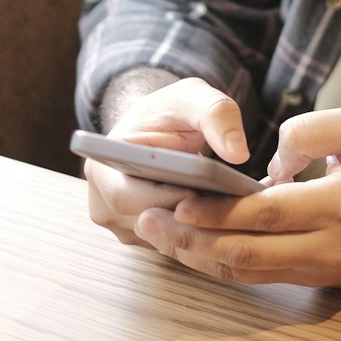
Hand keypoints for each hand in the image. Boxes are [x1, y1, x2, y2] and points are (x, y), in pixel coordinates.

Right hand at [84, 76, 249, 245]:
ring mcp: (122, 225)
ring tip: (230, 208)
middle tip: (228, 203)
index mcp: (101, 167)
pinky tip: (223, 215)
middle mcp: (104, 204)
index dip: (163, 198)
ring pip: (162, 239)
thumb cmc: (171, 111)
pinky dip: (197, 231)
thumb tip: (238, 153)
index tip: (198, 191)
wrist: (162, 124)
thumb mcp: (195, 98)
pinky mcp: (144, 236)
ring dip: (195, 227)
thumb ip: (217, 115)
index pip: (126, 197)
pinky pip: (172, 242)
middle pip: (146, 224)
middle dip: (187, 215)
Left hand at [134, 107, 340, 288]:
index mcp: (339, 205)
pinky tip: (191, 247)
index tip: (180, 200)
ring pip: (245, 273)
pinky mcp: (309, 281)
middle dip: (193, 240)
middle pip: (246, 253)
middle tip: (150, 221)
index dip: (220, 213)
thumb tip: (266, 163)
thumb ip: (310, 130)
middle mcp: (325, 247)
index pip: (267, 215)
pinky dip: (219, 264)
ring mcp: (316, 270)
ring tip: (158, 236)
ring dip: (197, 258)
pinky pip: (256, 277)